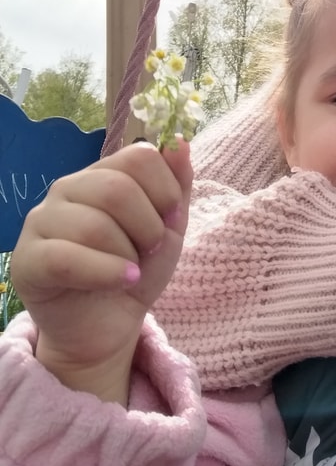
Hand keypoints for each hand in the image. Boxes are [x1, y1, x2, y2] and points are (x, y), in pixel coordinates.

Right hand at [11, 140, 191, 402]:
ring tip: (130, 271)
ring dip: (127, 256)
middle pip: (117, 189)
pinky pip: (67, 259)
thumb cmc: (136, 269)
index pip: (139, 156)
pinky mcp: (26, 260)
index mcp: (102, 173)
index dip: (166, 189)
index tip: (171, 218)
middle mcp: (67, 188)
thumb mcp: (169, 227)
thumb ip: (177, 184)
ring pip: (94, 226)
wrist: (109, 324)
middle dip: (148, 226)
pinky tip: (124, 281)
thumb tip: (179, 141)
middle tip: (151, 250)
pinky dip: (105, 273)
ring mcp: (41, 221)